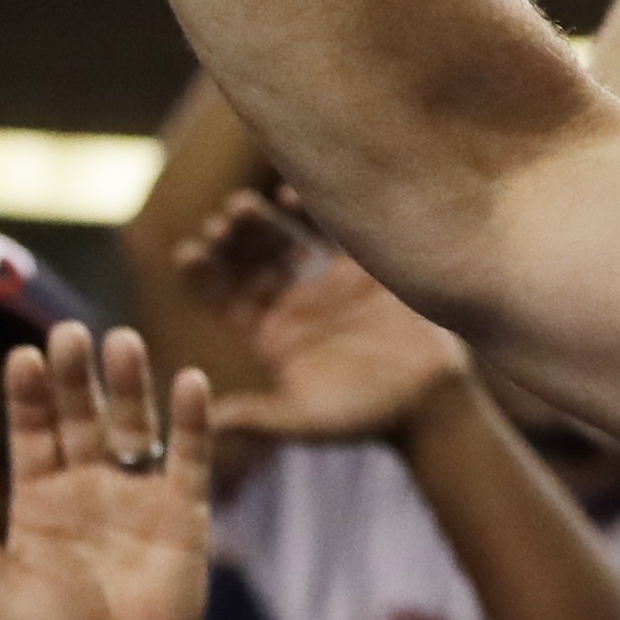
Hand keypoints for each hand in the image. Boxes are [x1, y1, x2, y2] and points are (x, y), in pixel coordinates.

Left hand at [0, 323, 210, 619]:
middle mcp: (87, 486)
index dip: (28, 396)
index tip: (21, 356)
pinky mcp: (183, 515)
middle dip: (75, 377)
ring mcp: (137, 496)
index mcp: (39, 499)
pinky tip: (191, 382)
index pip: (32, 432)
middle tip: (70, 332)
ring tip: (123, 342)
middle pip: (80, 417)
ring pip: (132, 426)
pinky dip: (192, 423)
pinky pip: (189, 459)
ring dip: (129, 386)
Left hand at [174, 192, 468, 450]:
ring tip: (243, 206)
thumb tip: (208, 424)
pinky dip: (310, 210)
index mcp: (268, 335)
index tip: (188, 254)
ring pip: (283, 239)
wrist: (431, 403)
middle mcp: (291, 303)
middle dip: (232, 240)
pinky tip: (290, 196)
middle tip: (220, 222)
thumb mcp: (306, 418)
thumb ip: (258, 417)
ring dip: (261, 221)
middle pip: (249, 261)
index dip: (204, 274)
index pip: (224, 297)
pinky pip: (330, 228)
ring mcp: (324, 281)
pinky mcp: (362, 265)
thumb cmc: (365, 418)